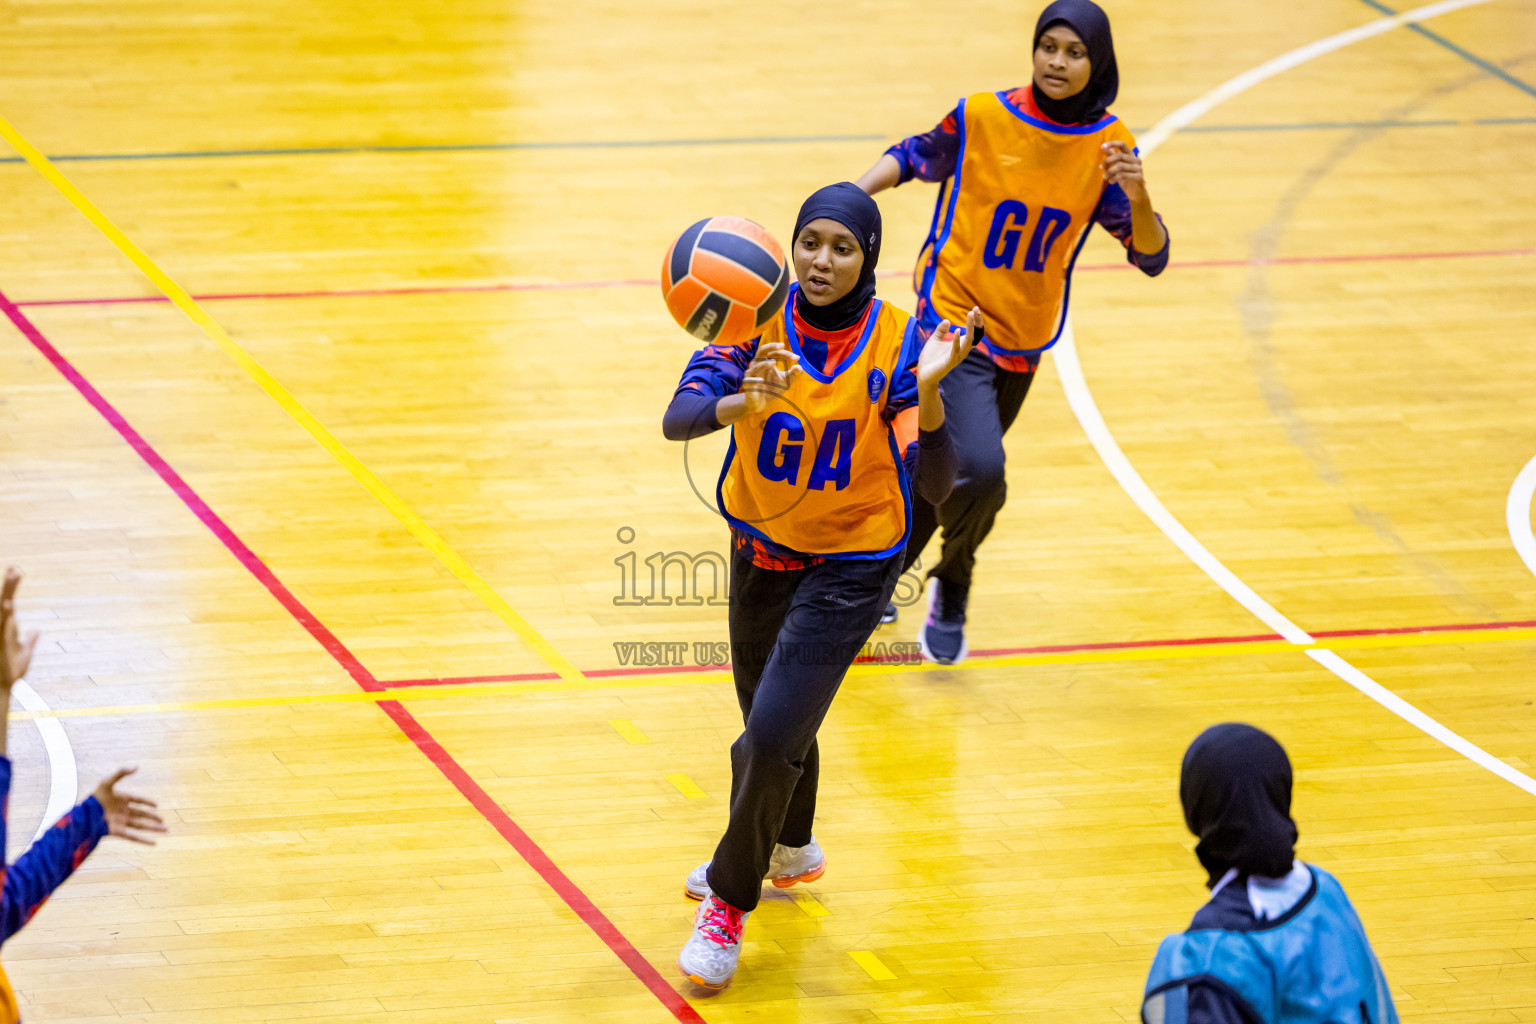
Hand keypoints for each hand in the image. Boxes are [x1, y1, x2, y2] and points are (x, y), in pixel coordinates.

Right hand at [1, 568, 39, 691]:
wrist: (2, 687)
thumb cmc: (10, 671)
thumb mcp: (24, 653)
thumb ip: (29, 640)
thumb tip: (36, 630)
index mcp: (7, 627)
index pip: (9, 602)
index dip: (11, 587)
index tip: (15, 570)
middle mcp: (1, 628)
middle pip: (4, 602)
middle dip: (9, 585)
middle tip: (15, 568)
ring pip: (2, 610)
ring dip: (8, 593)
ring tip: (13, 576)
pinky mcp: (0, 643)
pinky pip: (2, 627)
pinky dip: (5, 615)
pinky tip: (10, 605)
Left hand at [93, 768, 167, 844]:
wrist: (82, 816)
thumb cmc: (94, 798)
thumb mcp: (107, 782)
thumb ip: (121, 773)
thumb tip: (137, 766)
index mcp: (121, 799)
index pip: (137, 800)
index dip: (147, 802)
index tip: (157, 805)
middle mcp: (123, 811)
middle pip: (142, 815)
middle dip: (153, 818)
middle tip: (164, 822)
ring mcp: (120, 822)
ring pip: (141, 826)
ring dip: (153, 828)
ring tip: (166, 830)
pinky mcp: (117, 832)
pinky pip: (133, 836)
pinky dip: (144, 840)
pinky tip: (154, 842)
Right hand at [741, 341, 800, 413]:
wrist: (760, 403)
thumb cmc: (772, 389)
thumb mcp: (785, 381)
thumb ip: (793, 374)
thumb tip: (800, 366)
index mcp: (766, 361)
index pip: (774, 352)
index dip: (785, 353)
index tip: (797, 357)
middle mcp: (757, 364)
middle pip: (761, 350)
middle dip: (771, 346)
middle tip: (781, 345)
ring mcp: (751, 374)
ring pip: (755, 365)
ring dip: (764, 364)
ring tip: (774, 362)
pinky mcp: (747, 384)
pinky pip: (750, 380)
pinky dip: (755, 379)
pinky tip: (762, 380)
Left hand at [916, 308, 980, 390]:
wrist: (923, 374)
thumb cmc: (930, 358)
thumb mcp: (935, 340)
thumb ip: (941, 330)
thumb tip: (947, 320)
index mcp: (960, 345)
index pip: (974, 332)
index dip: (976, 321)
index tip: (975, 309)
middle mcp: (962, 350)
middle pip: (975, 335)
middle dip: (976, 322)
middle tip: (975, 310)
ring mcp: (957, 356)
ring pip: (969, 341)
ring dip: (970, 327)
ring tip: (970, 315)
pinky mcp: (949, 361)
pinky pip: (956, 350)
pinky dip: (956, 340)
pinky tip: (956, 330)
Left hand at [1100, 141, 1147, 201]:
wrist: (1135, 193)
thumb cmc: (1125, 178)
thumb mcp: (1117, 166)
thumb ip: (1112, 157)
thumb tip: (1103, 148)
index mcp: (1131, 155)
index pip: (1122, 144)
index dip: (1112, 144)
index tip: (1102, 146)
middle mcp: (1136, 159)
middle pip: (1119, 155)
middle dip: (1107, 161)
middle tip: (1101, 167)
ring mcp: (1138, 168)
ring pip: (1120, 166)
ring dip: (1109, 171)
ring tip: (1105, 177)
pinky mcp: (1139, 177)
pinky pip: (1123, 175)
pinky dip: (1114, 178)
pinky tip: (1110, 181)